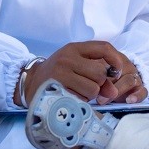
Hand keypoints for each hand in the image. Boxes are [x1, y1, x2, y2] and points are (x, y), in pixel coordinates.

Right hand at [23, 41, 145, 105]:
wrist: (30, 83)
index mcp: (74, 48)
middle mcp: (68, 58)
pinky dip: (81, 100)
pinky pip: (82, 98)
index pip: (103, 47)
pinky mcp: (58, 88)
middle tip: (87, 85)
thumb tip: (114, 92)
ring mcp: (61, 73)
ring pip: (94, 88)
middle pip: (100, 73)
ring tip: (78, 91)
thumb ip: (97, 74)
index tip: (117, 72)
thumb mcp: (75, 66)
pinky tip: (72, 97)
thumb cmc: (58, 74)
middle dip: (99, 83)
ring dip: (90, 94)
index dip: (115, 60)